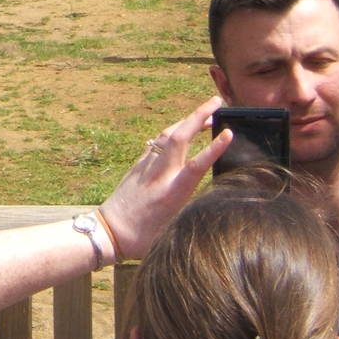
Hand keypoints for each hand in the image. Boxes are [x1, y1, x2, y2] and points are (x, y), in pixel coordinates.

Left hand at [99, 96, 228, 259]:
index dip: (213, 148)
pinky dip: (171, 133)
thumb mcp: (173, 226)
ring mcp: (146, 167)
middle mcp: (159, 175)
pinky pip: (157, 143)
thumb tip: (201, 186)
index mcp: (172, 193)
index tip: (229, 132)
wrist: (109, 233)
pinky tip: (179, 131)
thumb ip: (188, 203)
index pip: (196, 165)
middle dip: (199, 115)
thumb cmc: (142, 238)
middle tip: (217, 101)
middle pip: (179, 137)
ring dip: (187, 121)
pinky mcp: (137, 165)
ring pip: (167, 136)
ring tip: (206, 115)